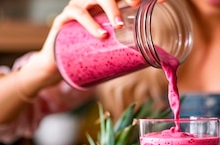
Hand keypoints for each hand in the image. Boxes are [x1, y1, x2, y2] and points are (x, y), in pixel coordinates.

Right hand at [28, 0, 145, 88]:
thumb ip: (126, 44)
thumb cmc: (87, 51)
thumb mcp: (108, 44)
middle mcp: (91, 0)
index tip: (162, 1)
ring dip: (109, 9)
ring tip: (118, 26)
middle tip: (136, 4)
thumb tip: (155, 56)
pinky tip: (101, 35)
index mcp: (105, 4)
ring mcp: (77, 6)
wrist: (57, 63)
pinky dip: (90, 24)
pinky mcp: (64, 18)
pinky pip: (77, 14)